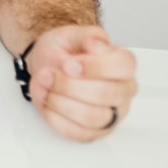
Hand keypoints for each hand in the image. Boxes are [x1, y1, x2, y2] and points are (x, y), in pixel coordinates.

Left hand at [24, 25, 137, 141]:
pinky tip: (47, 101)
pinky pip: (79, 133)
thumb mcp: (71, 35)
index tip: (69, 64)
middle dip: (68, 85)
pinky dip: (56, 117)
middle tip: (47, 74)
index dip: (94, 67)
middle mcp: (123, 90)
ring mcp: (112, 113)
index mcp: (123, 64)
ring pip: (92, 117)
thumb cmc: (64, 50)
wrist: (48, 62)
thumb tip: (99, 46)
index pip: (122, 67)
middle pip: (105, 95)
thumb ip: (87, 36)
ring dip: (60, 102)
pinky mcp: (95, 131)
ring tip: (44, 86)